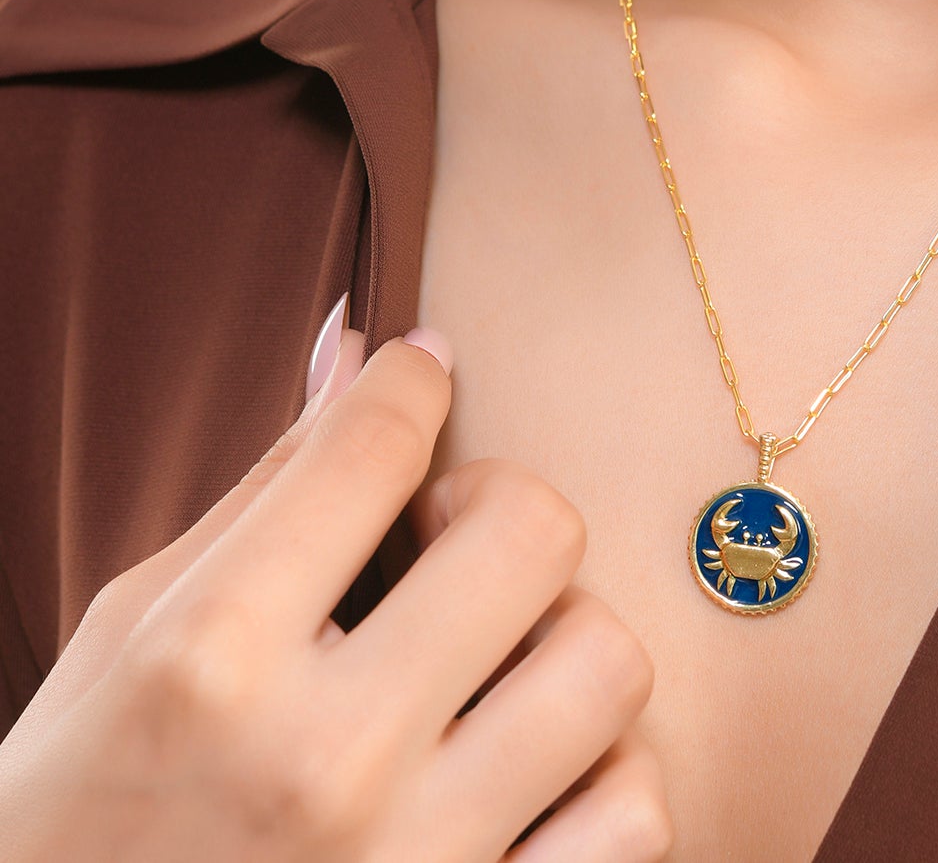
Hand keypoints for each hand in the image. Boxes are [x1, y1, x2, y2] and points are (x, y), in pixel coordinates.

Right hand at [0, 311, 672, 861]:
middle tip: (450, 533)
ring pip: (607, 662)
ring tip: (498, 655)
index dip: (412, 380)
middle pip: (533, 531)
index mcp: (210, 661)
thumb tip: (360, 345)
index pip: (374, 445)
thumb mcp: (132, 635)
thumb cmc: (79, 814)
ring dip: (564, 635)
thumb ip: (265, 487)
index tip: (419, 375)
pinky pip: (636, 813)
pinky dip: (605, 772)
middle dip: (499, 502)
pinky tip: (535, 760)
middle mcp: (323, 762)